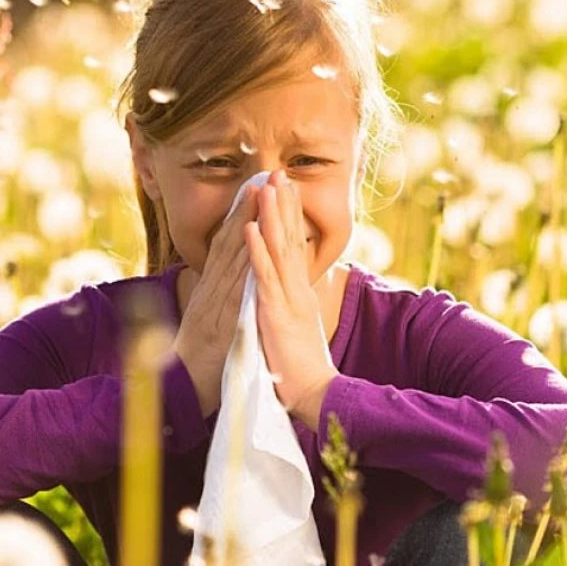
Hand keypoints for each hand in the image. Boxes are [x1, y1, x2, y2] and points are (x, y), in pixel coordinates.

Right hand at [173, 184, 259, 416]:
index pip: (230, 246)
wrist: (180, 396)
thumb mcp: (213, 326)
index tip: (258, 188)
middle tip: (263, 174)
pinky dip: (242, 264)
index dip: (243, 215)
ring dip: (245, 223)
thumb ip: (221, 303)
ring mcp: (214, 304)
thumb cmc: (200, 364)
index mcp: (213, 291)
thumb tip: (232, 286)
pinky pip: (232, 289)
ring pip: (231, 256)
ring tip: (260, 193)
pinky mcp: (219, 323)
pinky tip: (252, 243)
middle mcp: (211, 291)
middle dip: (247, 206)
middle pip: (231, 241)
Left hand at [243, 170, 338, 426]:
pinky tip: (251, 227)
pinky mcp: (276, 313)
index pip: (295, 247)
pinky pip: (264, 277)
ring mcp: (288, 299)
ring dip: (272, 216)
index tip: (285, 191)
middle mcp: (297, 290)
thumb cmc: (302, 368)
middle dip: (284, 205)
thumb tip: (290, 294)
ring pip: (279, 250)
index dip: (290, 218)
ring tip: (266, 187)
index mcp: (300, 293)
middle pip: (291, 239)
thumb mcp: (297, 329)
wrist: (315, 394)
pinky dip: (257, 250)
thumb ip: (293, 307)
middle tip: (279, 173)